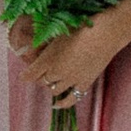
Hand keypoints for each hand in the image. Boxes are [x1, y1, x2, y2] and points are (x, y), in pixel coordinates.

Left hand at [13, 4, 130, 101]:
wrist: (106, 33)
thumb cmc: (82, 25)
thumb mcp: (59, 30)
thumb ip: (46, 41)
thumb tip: (36, 47)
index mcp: (48, 58)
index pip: (30, 74)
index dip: (26, 75)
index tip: (24, 75)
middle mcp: (57, 72)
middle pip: (42, 81)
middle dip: (40, 77)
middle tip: (42, 72)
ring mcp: (71, 80)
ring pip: (54, 90)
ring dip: (51, 86)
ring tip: (52, 81)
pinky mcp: (84, 83)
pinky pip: (70, 99)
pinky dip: (62, 103)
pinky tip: (57, 105)